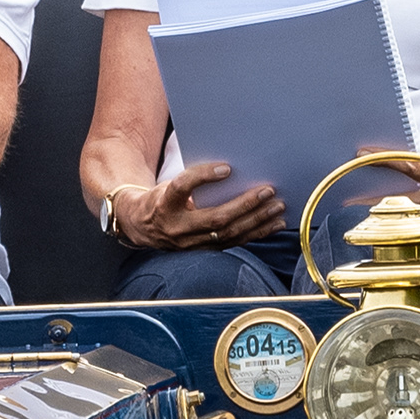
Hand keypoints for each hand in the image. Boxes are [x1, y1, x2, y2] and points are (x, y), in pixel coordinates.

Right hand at [125, 161, 283, 250]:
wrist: (142, 226)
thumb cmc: (161, 198)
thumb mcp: (168, 185)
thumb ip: (193, 180)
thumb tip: (231, 168)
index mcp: (164, 203)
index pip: (182, 187)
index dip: (203, 176)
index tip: (226, 168)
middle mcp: (177, 226)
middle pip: (215, 218)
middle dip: (245, 205)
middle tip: (268, 191)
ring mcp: (191, 243)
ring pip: (229, 234)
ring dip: (257, 220)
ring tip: (277, 207)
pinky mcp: (203, 250)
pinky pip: (234, 243)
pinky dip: (257, 233)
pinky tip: (273, 224)